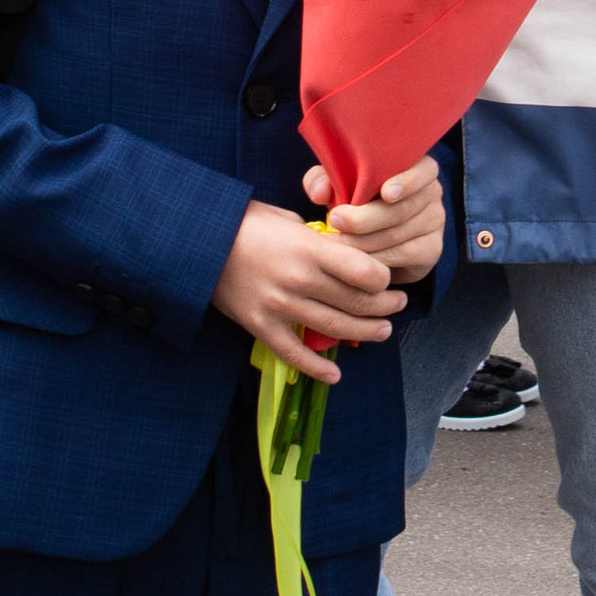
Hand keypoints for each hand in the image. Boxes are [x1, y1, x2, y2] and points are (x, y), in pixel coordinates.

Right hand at [214, 198, 404, 382]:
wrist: (198, 242)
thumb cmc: (246, 223)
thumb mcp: (289, 220)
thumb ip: (319, 241)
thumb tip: (345, 253)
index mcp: (310, 249)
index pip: (366, 273)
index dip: (384, 279)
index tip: (388, 278)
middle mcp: (300, 281)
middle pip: (358, 304)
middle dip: (386, 307)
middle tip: (397, 304)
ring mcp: (281, 307)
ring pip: (336, 330)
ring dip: (367, 333)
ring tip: (382, 330)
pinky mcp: (262, 327)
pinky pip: (295, 355)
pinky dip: (318, 369)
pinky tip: (335, 375)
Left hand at [303, 157, 445, 287]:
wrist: (375, 236)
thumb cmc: (357, 198)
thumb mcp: (338, 183)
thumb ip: (323, 180)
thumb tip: (320, 192)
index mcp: (416, 167)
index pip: (423, 169)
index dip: (407, 181)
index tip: (385, 193)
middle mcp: (432, 192)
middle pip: (402, 208)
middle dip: (365, 218)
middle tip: (335, 220)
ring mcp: (435, 221)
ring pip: (399, 234)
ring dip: (364, 241)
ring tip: (336, 243)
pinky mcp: (432, 248)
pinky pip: (404, 255)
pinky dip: (377, 259)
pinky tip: (356, 260)